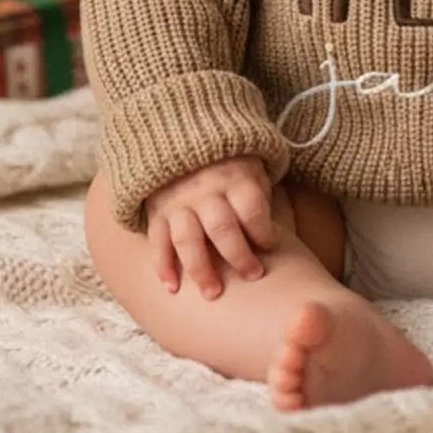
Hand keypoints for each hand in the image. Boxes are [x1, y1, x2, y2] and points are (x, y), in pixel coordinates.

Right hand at [145, 155, 276, 298]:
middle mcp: (205, 190)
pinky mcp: (157, 211)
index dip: (263, 232)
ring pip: (188, 239)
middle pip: (222, 228)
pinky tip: (172, 288)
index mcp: (233, 178)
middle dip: (239, 257)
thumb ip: (260, 195)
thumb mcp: (250, 167)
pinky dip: (163, 265)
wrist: (179, 140)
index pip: (251, 209)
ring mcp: (178, 202)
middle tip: (252, 276)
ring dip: (201, 269)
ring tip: (213, 293)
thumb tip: (274, 237)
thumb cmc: (228, 166)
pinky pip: (158, 240)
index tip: (270, 247)